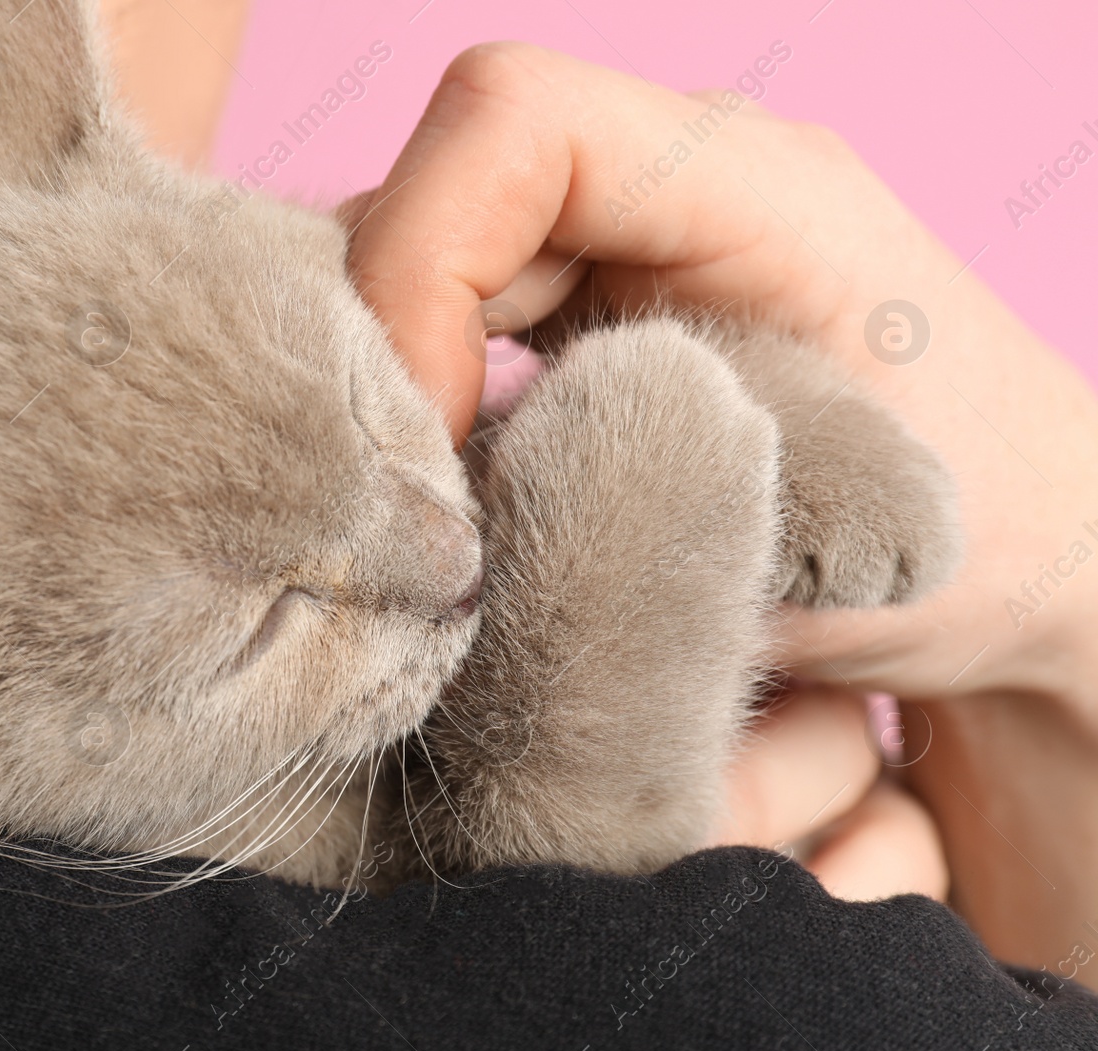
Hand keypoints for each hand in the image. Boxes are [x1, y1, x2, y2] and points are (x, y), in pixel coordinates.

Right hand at [346, 42, 1097, 969]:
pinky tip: (464, 491)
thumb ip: (607, 508)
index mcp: (759, 190)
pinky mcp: (611, 296)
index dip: (419, 267)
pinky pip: (466, 304)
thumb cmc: (978, 551)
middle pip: (445, 184)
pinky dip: (432, 395)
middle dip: (387, 348)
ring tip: (435, 516)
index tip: (429, 447)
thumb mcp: (796, 550)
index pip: (511, 123)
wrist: (1049, 557)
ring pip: (433, 247)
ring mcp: (641, 234)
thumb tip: (424, 525)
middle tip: (406, 510)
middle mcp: (684, 182)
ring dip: (402, 379)